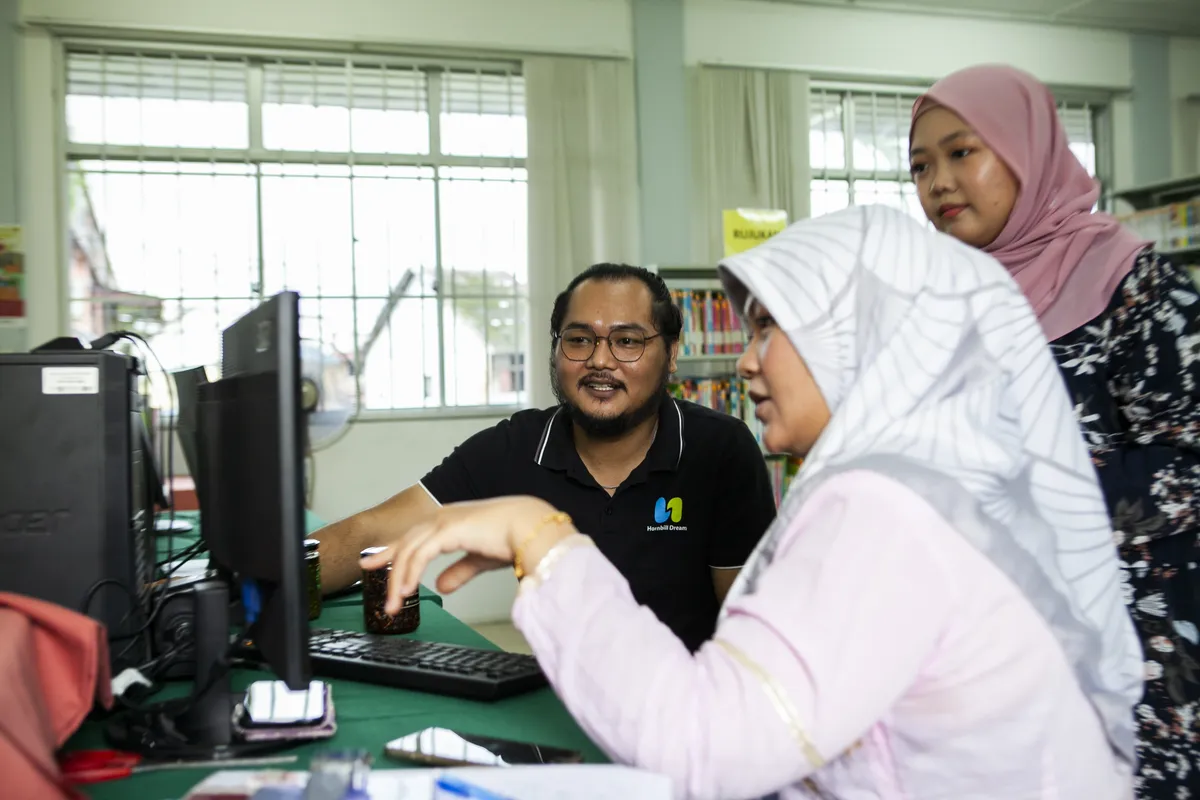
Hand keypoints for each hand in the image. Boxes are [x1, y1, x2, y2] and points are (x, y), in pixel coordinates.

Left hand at [359, 496, 573, 614]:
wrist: (531, 527)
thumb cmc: (513, 538)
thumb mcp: (479, 559)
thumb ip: (460, 571)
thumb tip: (441, 586)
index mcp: (449, 521)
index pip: (412, 537)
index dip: (392, 551)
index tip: (374, 563)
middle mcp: (442, 518)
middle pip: (405, 543)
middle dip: (386, 562)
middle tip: (368, 576)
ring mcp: (444, 522)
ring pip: (409, 551)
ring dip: (398, 578)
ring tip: (393, 604)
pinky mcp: (449, 530)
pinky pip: (421, 554)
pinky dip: (411, 572)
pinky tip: (408, 590)